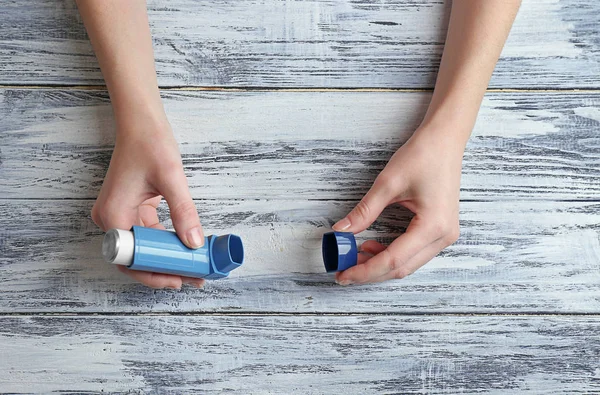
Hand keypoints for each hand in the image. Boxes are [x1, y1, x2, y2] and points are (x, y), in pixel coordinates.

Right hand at [92, 116, 204, 288]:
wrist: (142, 122)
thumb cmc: (150, 143)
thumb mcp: (172, 178)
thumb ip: (184, 212)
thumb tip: (195, 243)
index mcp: (113, 215)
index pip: (130, 260)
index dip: (154, 275)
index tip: (178, 280)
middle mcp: (111, 219)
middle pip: (136, 257)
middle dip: (165, 269)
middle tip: (194, 277)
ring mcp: (120, 215)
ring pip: (144, 248)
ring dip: (168, 257)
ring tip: (195, 267)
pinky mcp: (130, 210)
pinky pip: (148, 234)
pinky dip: (166, 242)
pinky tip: (185, 248)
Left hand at [332, 125, 463, 284]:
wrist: (445, 140)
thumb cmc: (423, 155)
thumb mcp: (387, 183)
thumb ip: (364, 211)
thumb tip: (341, 231)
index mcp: (433, 226)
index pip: (393, 260)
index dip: (365, 270)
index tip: (343, 274)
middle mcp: (443, 236)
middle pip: (401, 268)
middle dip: (370, 272)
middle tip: (343, 270)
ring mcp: (445, 235)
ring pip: (408, 264)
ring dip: (380, 264)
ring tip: (354, 256)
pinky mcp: (440, 230)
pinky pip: (414, 252)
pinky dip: (392, 254)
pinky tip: (373, 247)